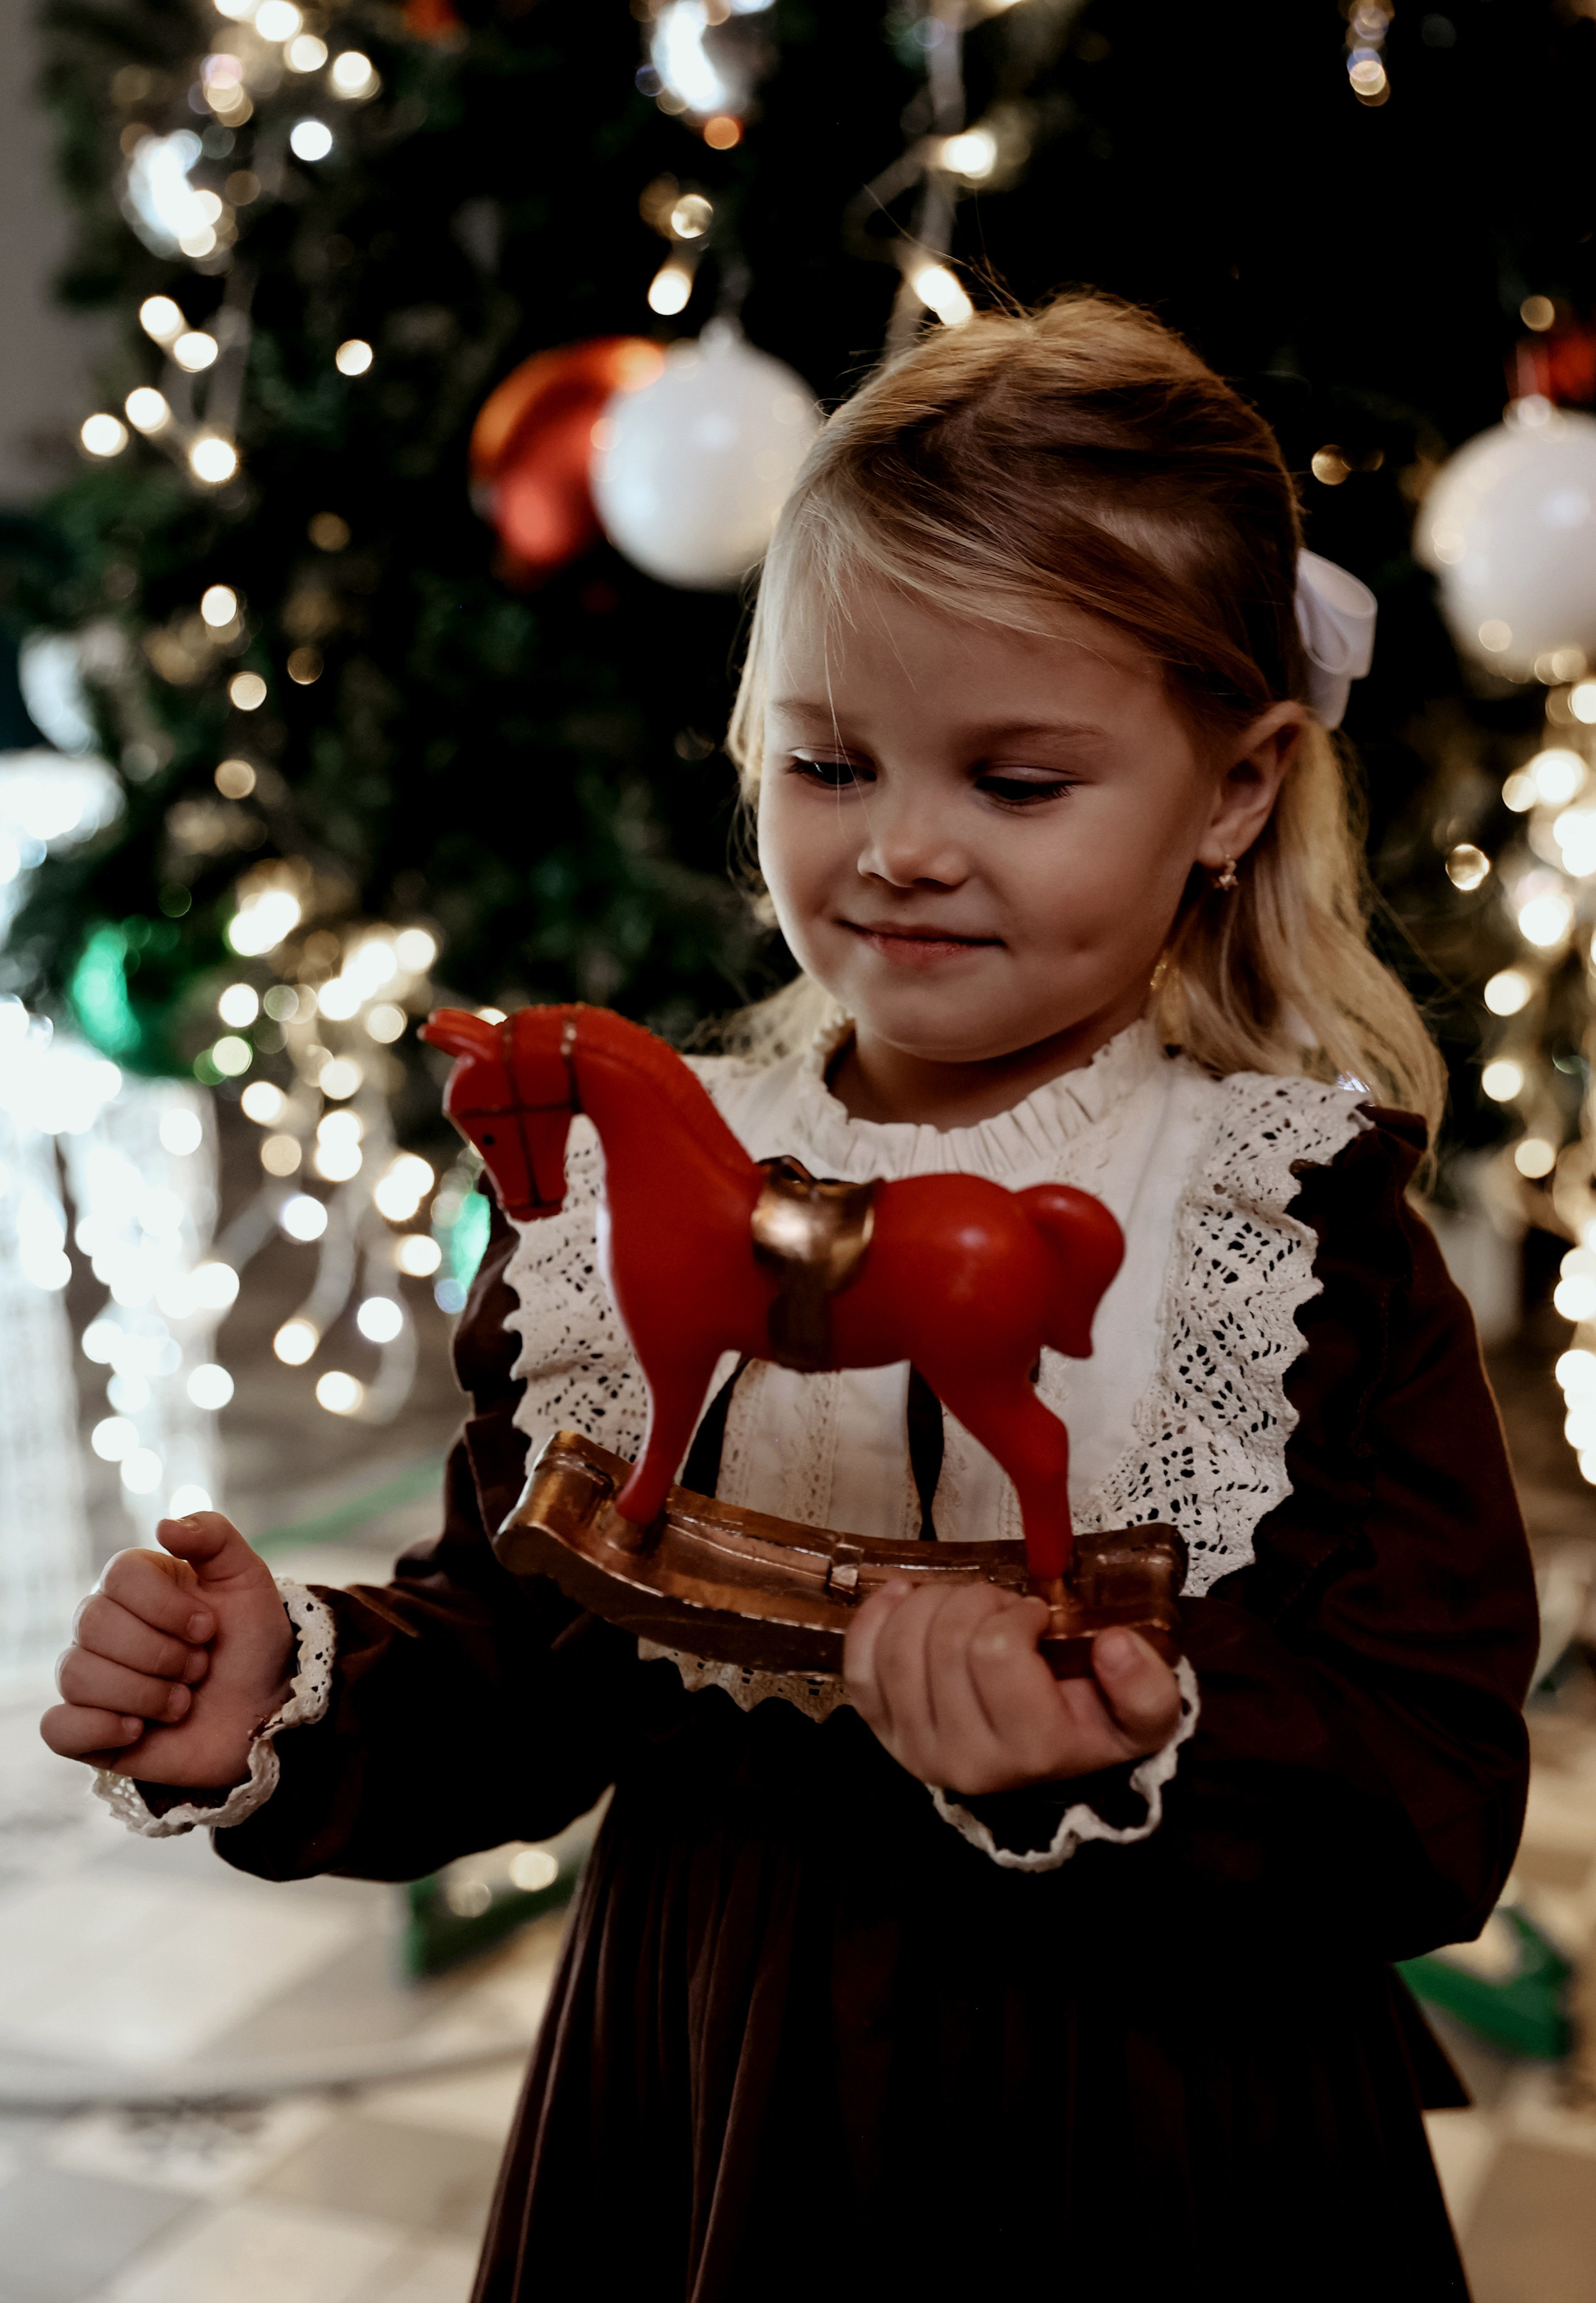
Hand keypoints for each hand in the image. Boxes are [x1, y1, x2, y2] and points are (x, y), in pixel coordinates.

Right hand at [40, 1513, 295, 1788]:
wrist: (264, 1711)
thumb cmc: (251, 1642)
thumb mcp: (246, 1580)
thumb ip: (212, 1536)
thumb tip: (162, 1525)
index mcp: (135, 1585)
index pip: (118, 1576)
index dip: (166, 1606)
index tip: (208, 1629)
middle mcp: (104, 1628)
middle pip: (93, 1624)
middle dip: (161, 1653)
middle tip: (199, 1669)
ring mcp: (93, 1679)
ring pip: (77, 1675)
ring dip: (143, 1693)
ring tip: (182, 1703)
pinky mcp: (89, 1730)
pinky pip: (58, 1728)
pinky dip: (98, 1728)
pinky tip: (137, 1730)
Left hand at [844, 1577, 1181, 1795]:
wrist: (1043, 1768)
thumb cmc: (1088, 1726)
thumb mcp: (1141, 1717)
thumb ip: (1147, 1688)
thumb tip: (1114, 1645)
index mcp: (1032, 1751)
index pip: (996, 1652)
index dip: (1015, 1614)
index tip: (1034, 1615)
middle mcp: (964, 1760)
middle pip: (944, 1641)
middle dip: (975, 1599)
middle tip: (999, 1604)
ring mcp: (914, 1750)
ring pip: (898, 1647)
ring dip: (930, 1602)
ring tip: (963, 1603)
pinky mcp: (882, 1733)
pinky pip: (857, 1666)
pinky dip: (876, 1619)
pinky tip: (904, 1598)